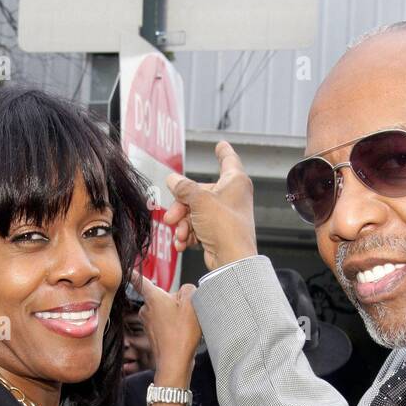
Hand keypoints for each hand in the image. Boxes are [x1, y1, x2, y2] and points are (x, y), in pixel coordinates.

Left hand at [136, 276, 201, 376]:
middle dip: (172, 300)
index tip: (128, 270)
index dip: (135, 273)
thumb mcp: (192, 302)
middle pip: (159, 297)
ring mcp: (148, 324)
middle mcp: (146, 310)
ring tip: (184, 324)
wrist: (175, 361)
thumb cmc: (181, 333)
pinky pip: (164, 324)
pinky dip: (173, 326)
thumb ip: (188, 289)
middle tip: (184, 310)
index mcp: (153, 297)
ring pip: (163, 311)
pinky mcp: (153, 335)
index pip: (140, 280)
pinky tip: (181, 333)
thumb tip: (184, 292)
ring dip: (173, 315)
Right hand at [164, 140, 257, 271]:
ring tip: (179, 234)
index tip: (220, 144)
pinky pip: (197, 227)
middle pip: (198, 192)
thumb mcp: (199, 201)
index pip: (228, 159)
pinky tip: (183, 243)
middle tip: (170, 217)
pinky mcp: (218, 231)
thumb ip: (183, 187)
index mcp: (235, 181)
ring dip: (182, 224)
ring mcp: (224, 214)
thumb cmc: (225, 228)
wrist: (230, 260)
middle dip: (181, 207)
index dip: (222, 151)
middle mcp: (232, 196)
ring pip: (195, 211)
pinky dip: (188, 234)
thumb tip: (172, 179)